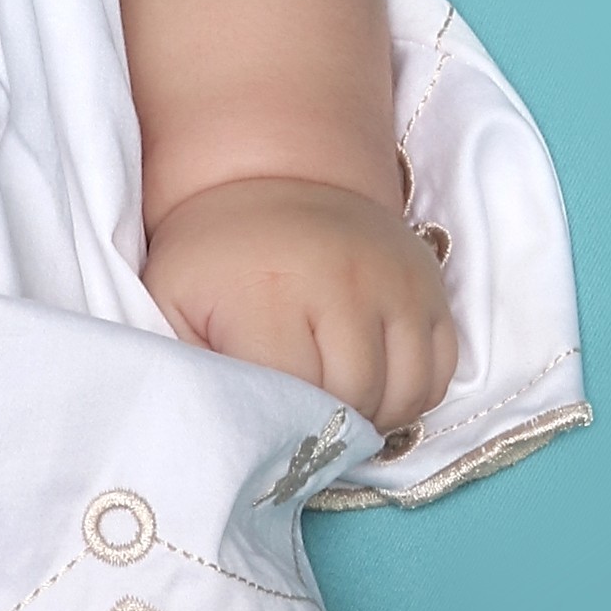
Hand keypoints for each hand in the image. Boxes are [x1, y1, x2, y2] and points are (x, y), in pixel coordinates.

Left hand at [143, 175, 455, 433]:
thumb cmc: (214, 257)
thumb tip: (210, 431)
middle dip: (328, 425)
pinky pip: (441, 371)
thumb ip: (185, 365)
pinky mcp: (430, 284)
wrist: (270, 179)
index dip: (282, 427)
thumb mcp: (169, 301)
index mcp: (272, 291)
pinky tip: (372, 390)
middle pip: (356, 397)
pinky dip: (411, 396)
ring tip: (336, 409)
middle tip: (300, 424)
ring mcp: (396, 281)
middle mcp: (346, 282)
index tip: (262, 427)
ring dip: (374, 417)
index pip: (297, 398)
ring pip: (405, 392)